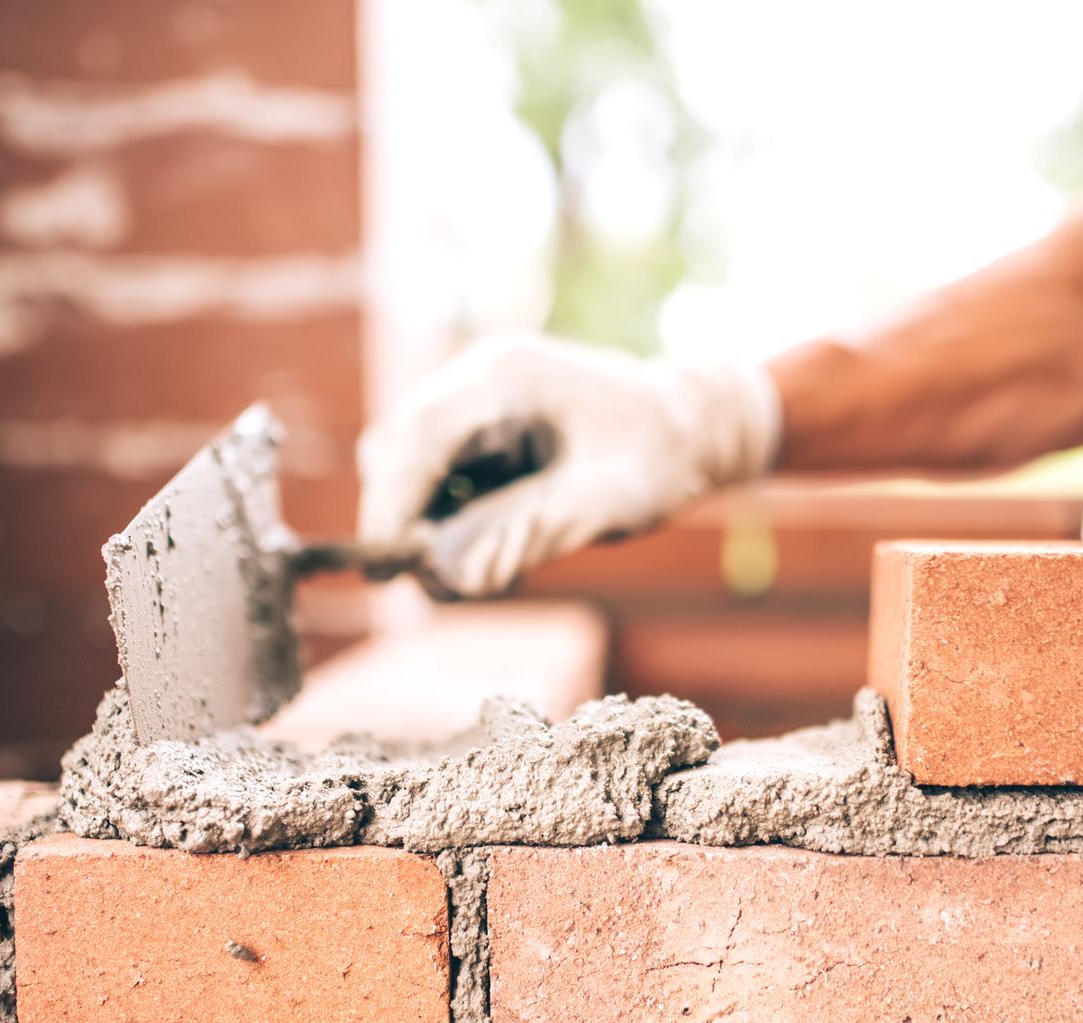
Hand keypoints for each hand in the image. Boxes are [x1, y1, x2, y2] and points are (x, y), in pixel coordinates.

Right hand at [357, 335, 781, 595]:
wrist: (694, 427)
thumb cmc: (660, 455)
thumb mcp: (606, 500)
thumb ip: (528, 533)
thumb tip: (449, 575)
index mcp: (504, 378)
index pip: (414, 439)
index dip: (389, 507)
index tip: (388, 571)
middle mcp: (477, 381)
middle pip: (396, 451)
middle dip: (401, 521)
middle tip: (441, 585)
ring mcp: (475, 405)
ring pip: (410, 469)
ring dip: (425, 527)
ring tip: (474, 575)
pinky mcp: (482, 435)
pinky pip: (438, 481)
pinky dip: (448, 523)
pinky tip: (490, 553)